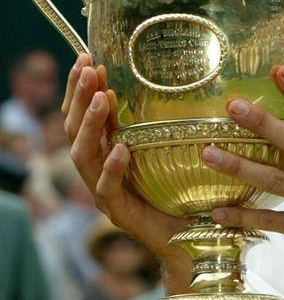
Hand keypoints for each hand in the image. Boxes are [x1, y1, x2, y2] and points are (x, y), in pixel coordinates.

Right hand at [63, 54, 187, 275]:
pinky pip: (108, 190)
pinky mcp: (119, 214)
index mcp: (109, 153)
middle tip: (88, 68)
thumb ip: (165, 125)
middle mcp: (101, 171)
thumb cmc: (185, 193)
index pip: (84, 116)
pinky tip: (120, 148)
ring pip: (83, 157)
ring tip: (100, 99)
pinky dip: (112, 168)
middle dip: (79, 98)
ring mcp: (106, 193)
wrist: (192, 240)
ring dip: (90, 125)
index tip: (87, 58)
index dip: (82, 89)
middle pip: (75, 131)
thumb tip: (180, 83)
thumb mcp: (174, 151)